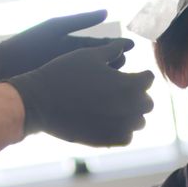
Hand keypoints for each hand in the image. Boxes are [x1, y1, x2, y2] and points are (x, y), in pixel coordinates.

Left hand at [0, 10, 120, 88]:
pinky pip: (81, 93)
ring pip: (92, 80)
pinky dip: (94, 95)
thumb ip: (81, 21)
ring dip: (107, 82)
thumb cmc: (27, 45)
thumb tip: (107, 12)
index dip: (115, 45)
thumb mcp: (55, 29)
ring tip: (121, 84)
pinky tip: (108, 100)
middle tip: (130, 68)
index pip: (98, 45)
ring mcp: (65, 78)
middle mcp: (69, 61)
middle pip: (98, 63)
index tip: (131, 46)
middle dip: (114, 65)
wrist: (2, 68)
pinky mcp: (60, 92)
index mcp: (69, 44)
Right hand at [5, 39, 153, 145]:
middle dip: (139, 96)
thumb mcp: (88, 54)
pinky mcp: (106, 141)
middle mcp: (128, 108)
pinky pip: (126, 138)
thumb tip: (125, 46)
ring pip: (139, 122)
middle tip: (127, 91)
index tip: (134, 74)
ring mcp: (118, 127)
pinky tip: (111, 121)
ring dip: (133, 114)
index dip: (141, 74)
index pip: (148, 79)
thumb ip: (112, 50)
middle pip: (147, 103)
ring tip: (119, 107)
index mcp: (128, 84)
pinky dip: (123, 130)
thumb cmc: (62, 73)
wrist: (38, 102)